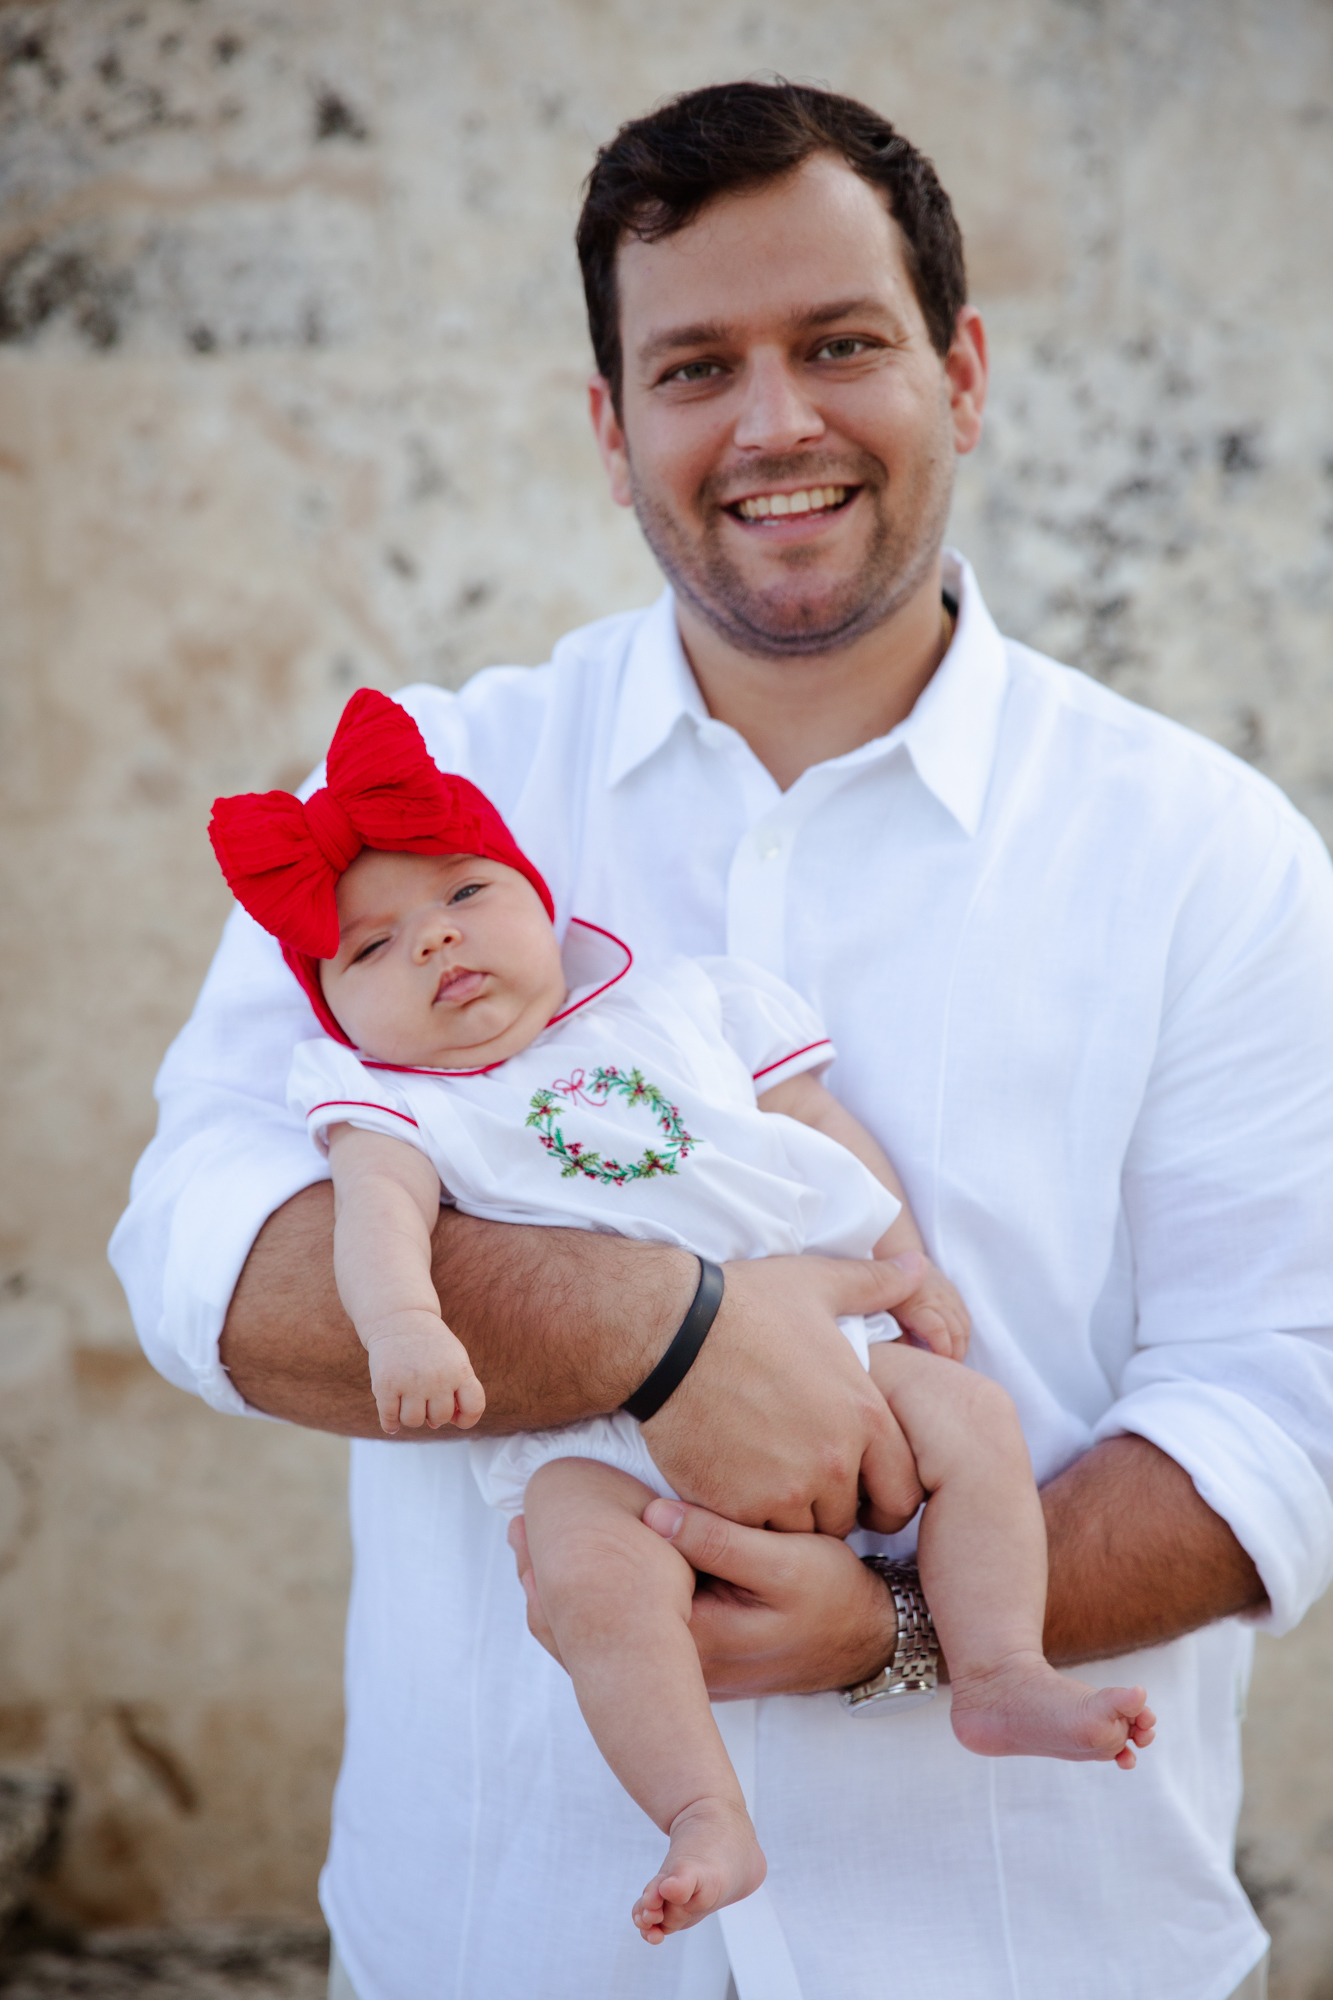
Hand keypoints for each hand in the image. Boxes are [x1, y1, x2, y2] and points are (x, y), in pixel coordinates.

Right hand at [365, 1311, 485, 1434]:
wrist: (400, 1318)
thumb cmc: (430, 1345)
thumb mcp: (453, 1361)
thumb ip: (454, 1392)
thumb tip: (434, 1426)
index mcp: (460, 1370)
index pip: (474, 1407)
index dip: (467, 1419)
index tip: (456, 1418)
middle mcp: (438, 1378)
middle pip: (440, 1418)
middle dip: (433, 1413)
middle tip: (424, 1397)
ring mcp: (411, 1382)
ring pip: (414, 1421)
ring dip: (410, 1416)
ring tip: (408, 1401)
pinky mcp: (386, 1384)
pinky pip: (390, 1419)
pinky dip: (390, 1423)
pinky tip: (392, 1419)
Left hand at [507, 1502, 901, 1695]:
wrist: (870, 1640)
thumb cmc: (832, 1595)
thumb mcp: (785, 1561)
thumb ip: (719, 1539)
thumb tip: (654, 1516)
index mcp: (697, 1641)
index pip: (611, 1614)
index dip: (564, 1571)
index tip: (528, 1525)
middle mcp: (684, 1665)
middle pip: (598, 1633)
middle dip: (552, 1581)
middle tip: (515, 1527)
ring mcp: (688, 1667)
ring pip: (610, 1637)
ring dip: (571, 1592)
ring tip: (531, 1541)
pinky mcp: (697, 1654)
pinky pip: (634, 1635)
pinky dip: (601, 1602)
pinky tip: (585, 1564)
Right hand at [641, 1254, 927, 1536]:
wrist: (668, 1333)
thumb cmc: (743, 1305)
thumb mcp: (817, 1284)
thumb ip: (875, 1283)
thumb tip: (916, 1263)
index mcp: (864, 1416)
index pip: (902, 1491)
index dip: (885, 1494)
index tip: (861, 1488)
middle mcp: (832, 1461)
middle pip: (849, 1519)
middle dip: (832, 1506)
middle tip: (804, 1482)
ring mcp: (783, 1489)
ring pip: (802, 1534)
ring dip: (789, 1518)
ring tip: (766, 1485)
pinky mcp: (735, 1506)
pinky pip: (755, 1537)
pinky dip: (747, 1522)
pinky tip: (733, 1488)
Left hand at [877, 1254, 969, 1359]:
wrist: (896, 1257)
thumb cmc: (885, 1292)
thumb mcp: (884, 1315)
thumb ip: (895, 1336)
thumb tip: (906, 1359)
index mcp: (917, 1304)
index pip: (938, 1329)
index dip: (941, 1351)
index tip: (938, 1368)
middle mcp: (937, 1298)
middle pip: (957, 1332)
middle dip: (955, 1356)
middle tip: (947, 1374)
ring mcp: (949, 1295)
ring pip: (965, 1327)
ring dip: (961, 1348)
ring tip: (951, 1365)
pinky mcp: (955, 1294)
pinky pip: (966, 1319)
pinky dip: (963, 1337)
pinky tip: (955, 1349)